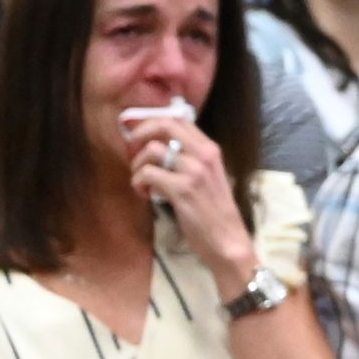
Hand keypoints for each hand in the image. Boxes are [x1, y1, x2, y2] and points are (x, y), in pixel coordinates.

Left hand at [119, 103, 253, 287]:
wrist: (227, 239)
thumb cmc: (215, 211)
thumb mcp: (207, 177)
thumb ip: (189, 159)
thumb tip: (159, 146)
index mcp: (211, 149)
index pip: (178, 119)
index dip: (151, 121)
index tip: (136, 132)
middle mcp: (204, 155)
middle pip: (164, 125)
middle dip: (140, 133)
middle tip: (131, 150)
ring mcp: (194, 171)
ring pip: (152, 151)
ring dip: (137, 166)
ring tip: (140, 181)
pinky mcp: (182, 190)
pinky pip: (148, 174)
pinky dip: (138, 183)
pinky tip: (144, 194)